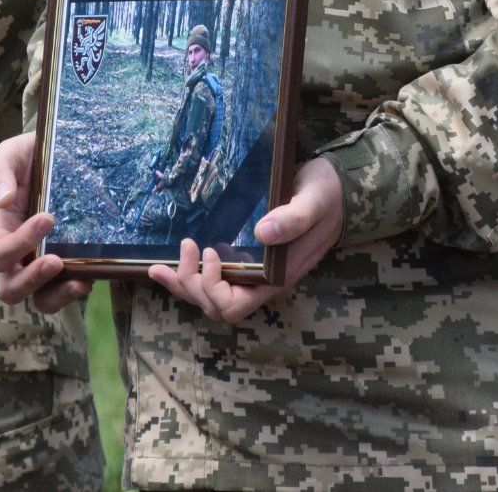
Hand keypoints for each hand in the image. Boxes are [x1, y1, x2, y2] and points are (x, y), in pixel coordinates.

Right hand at [0, 132, 91, 314]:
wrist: (61, 155)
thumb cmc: (29, 156)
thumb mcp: (11, 154)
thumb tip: (2, 200)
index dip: (19, 244)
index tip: (48, 218)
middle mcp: (17, 254)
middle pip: (10, 289)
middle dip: (31, 281)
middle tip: (55, 261)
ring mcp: (42, 262)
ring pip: (41, 300)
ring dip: (58, 296)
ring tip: (80, 281)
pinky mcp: (68, 265)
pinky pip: (68, 290)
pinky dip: (78, 289)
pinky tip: (94, 274)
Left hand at [148, 156, 343, 324]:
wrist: (338, 191)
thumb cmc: (327, 196)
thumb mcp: (314, 200)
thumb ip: (294, 218)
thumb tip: (264, 233)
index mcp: (277, 277)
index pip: (234, 306)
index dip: (213, 287)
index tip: (209, 252)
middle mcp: (262, 283)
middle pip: (215, 305)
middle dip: (191, 285)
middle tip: (185, 247)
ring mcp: (253, 274)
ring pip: (209, 297)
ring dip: (183, 284)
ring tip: (159, 266)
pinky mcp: (246, 260)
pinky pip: (213, 279)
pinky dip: (189, 275)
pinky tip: (168, 264)